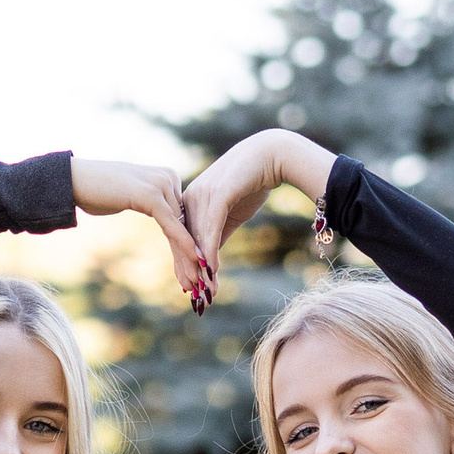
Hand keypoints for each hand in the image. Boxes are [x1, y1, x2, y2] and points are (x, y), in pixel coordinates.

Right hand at [71, 154, 205, 303]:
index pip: (183, 217)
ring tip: (196, 280)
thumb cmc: (97, 191)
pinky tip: (195, 260)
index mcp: (168, 177)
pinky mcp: (152, 195)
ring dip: (188, 256)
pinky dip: (183, 244)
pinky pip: (172, 225)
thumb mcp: (131, 197)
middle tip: (200, 280)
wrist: (74, 181)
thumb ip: (150, 203)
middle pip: (185, 224)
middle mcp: (169, 177)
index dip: (188, 245)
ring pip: (181, 227)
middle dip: (191, 254)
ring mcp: (161, 184)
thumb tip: (160, 213)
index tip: (194, 269)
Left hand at [183, 128, 335, 283]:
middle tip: (193, 297)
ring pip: (197, 239)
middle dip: (190, 271)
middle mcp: (190, 197)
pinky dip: (209, 251)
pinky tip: (211, 270)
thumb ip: (217, 232)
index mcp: (190, 200)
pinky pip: (210, 229)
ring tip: (204, 290)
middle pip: (185, 241)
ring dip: (201, 268)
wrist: (271, 156)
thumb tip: (209, 257)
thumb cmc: (252, 182)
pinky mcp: (218, 195)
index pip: (182, 237)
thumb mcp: (231, 212)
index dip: (184, 263)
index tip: (187, 287)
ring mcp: (202, 195)